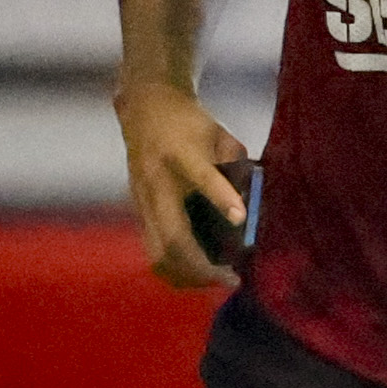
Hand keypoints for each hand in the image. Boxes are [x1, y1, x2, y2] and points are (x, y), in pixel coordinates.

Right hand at [115, 81, 250, 289]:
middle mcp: (156, 182)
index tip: (241, 218)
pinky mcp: (136, 209)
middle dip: (202, 268)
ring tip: (215, 280)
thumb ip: (237, 167)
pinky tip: (197, 272)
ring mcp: (142, 200)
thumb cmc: (190, 123)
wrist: (144, 106)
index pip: (202, 176)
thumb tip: (250, 208)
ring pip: (157, 252)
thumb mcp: (221, 136)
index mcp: (182, 155)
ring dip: (187, 274)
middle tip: (231, 279)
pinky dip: (174, 265)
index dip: (222, 197)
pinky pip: (152, 247)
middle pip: (173, 238)